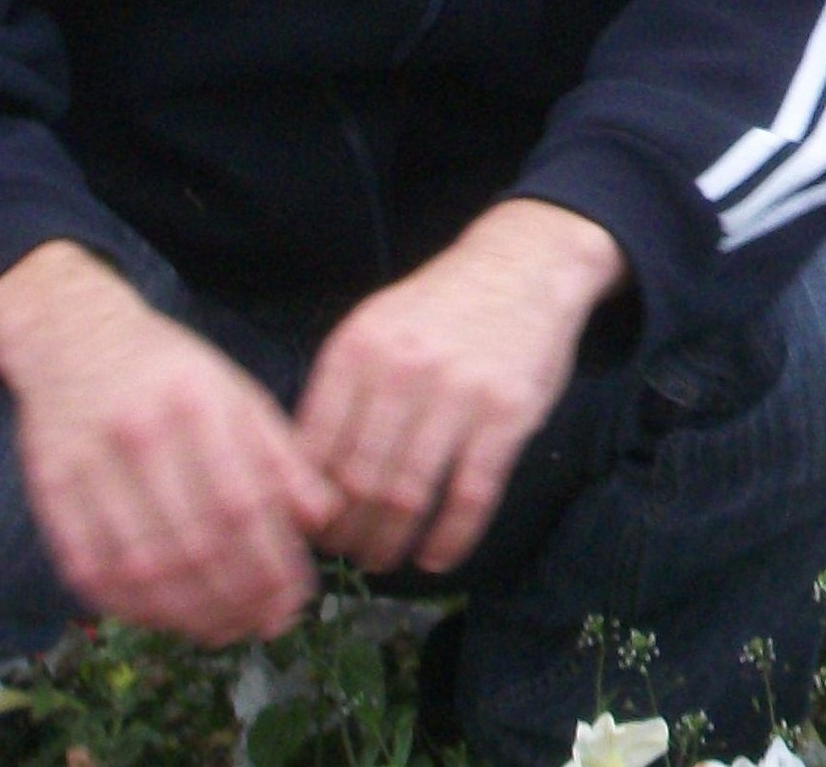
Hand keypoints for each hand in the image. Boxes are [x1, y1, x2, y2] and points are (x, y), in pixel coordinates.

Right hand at [0, 242, 338, 645]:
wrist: (73, 336)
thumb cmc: (169, 371)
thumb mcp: (234, 391)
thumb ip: (279, 453)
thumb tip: (323, 517)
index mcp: (196, 401)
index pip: (244, 504)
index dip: (273, 564)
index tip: (296, 600)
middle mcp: (139, 431)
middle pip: (196, 544)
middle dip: (239, 600)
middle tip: (264, 624)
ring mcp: (88, 462)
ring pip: (144, 569)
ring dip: (190, 615)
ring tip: (223, 630)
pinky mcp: (49, 490)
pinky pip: (92, 570)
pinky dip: (132, 607)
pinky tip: (164, 616)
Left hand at [295, 200, 626, 575]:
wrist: (522, 264)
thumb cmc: (439, 307)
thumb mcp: (376, 326)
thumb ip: (343, 388)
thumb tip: (303, 471)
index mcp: (357, 348)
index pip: (315, 445)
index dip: (307, 501)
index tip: (307, 530)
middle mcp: (400, 369)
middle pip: (358, 480)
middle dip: (346, 532)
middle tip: (346, 555)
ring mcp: (456, 392)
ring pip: (408, 495)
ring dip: (391, 543)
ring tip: (383, 560)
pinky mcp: (506, 415)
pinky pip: (470, 495)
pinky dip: (450, 538)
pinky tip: (437, 556)